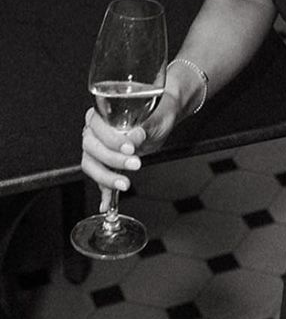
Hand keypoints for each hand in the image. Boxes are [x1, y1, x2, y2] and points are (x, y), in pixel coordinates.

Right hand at [80, 91, 180, 211]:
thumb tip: (133, 137)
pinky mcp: (105, 164)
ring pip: (91, 165)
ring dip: (107, 177)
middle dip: (113, 159)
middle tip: (134, 164)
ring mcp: (97, 149)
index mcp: (102, 115)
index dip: (112, 140)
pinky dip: (104, 192)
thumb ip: (142, 127)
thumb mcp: (153, 119)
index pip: (97, 128)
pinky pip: (99, 179)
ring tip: (125, 183)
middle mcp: (94, 131)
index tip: (130, 147)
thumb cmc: (156, 114)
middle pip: (92, 148)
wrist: (161, 120)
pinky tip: (107, 204)